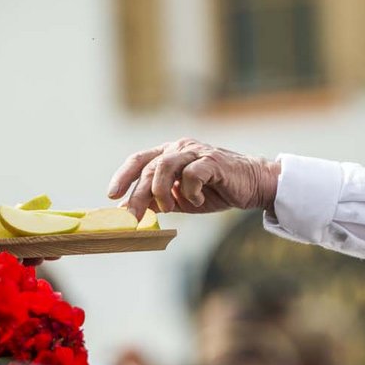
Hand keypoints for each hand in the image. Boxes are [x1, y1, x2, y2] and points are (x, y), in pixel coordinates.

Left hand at [106, 138, 280, 216]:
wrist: (252, 185)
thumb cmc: (214, 190)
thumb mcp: (180, 199)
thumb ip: (157, 200)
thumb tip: (129, 209)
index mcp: (169, 154)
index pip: (139, 160)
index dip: (123, 176)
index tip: (112, 196)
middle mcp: (180, 148)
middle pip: (149, 168)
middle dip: (137, 195)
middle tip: (132, 216)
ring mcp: (196, 152)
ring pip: (165, 165)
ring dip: (161, 191)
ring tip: (168, 208)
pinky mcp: (213, 161)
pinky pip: (192, 173)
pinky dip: (189, 191)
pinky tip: (197, 201)